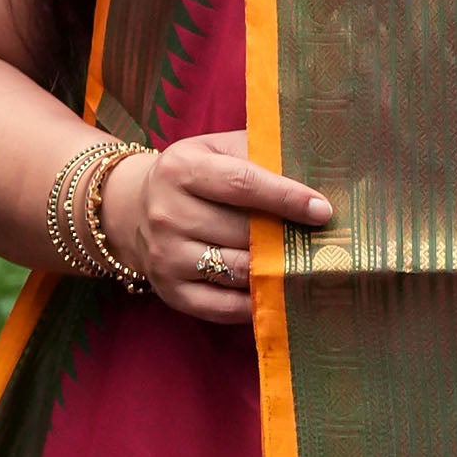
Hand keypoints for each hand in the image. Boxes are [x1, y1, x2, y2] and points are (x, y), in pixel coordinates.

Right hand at [102, 127, 332, 325]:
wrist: (134, 209)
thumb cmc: (193, 177)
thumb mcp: (216, 150)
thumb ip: (258, 155)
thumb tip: (315, 172)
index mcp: (181, 169)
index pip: (242, 184)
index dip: (287, 198)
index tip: (323, 211)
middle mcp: (167, 214)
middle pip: (244, 232)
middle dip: (286, 237)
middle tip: (321, 241)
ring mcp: (166, 256)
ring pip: (238, 270)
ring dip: (276, 269)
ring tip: (304, 264)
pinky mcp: (171, 292)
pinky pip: (224, 306)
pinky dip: (256, 302)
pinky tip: (278, 290)